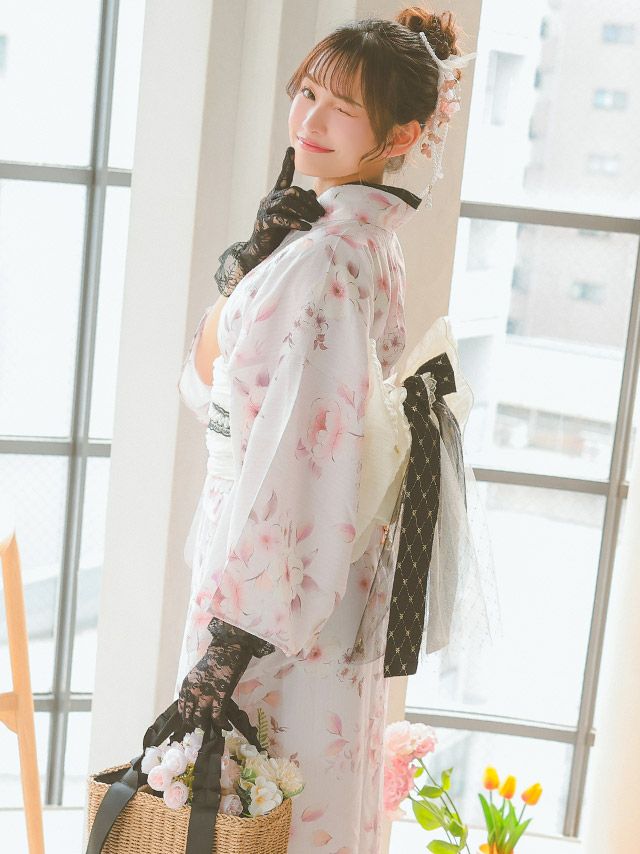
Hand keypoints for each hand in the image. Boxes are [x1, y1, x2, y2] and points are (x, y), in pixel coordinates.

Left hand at [177, 618, 274, 730]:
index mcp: (187, 685)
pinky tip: (227, 726)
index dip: (187, 717)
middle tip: (205, 725)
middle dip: (196, 723)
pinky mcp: (219, 697)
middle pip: (189, 716)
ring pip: (200, 720)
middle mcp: (193, 692)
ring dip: (208, 725)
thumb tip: (199, 702)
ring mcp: (205, 695)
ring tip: (215, 726)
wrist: (228, 648)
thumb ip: (196, 687)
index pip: (181, 708)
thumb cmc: (217, 658)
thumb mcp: (199, 673)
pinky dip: (221, 724)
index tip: (193, 721)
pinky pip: (217, 717)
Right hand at [214, 146, 325, 295]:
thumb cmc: (277, 232)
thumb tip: (313, 194)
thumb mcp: (291, 216)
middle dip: (309, 202)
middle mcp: (269, 200)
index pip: (283, 177)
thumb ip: (300, 205)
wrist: (260, 250)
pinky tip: (305, 227)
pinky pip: (281, 219)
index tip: (291, 149)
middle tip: (322, 212)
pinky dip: (295, 222)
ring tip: (315, 220)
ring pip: (287, 203)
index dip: (287, 163)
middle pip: (292, 192)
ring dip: (304, 211)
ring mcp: (265, 211)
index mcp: (276, 196)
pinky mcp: (264, 224)